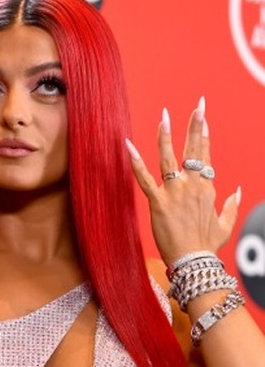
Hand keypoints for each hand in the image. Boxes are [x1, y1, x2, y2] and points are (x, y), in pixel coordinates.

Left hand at [127, 97, 239, 265]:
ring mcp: (175, 193)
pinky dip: (136, 162)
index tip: (203, 118)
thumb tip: (238, 189)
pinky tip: (128, 145)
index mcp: (208, 189)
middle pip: (194, 150)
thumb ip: (232, 205)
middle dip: (196, 125)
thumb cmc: (208, 245)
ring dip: (166, 136)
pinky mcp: (158, 202)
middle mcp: (193, 186)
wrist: (194, 261)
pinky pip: (145, 178)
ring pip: (169, 158)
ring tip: (164, 116)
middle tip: (198, 105)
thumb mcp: (226, 224)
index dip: (204, 135)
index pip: (205, 156)